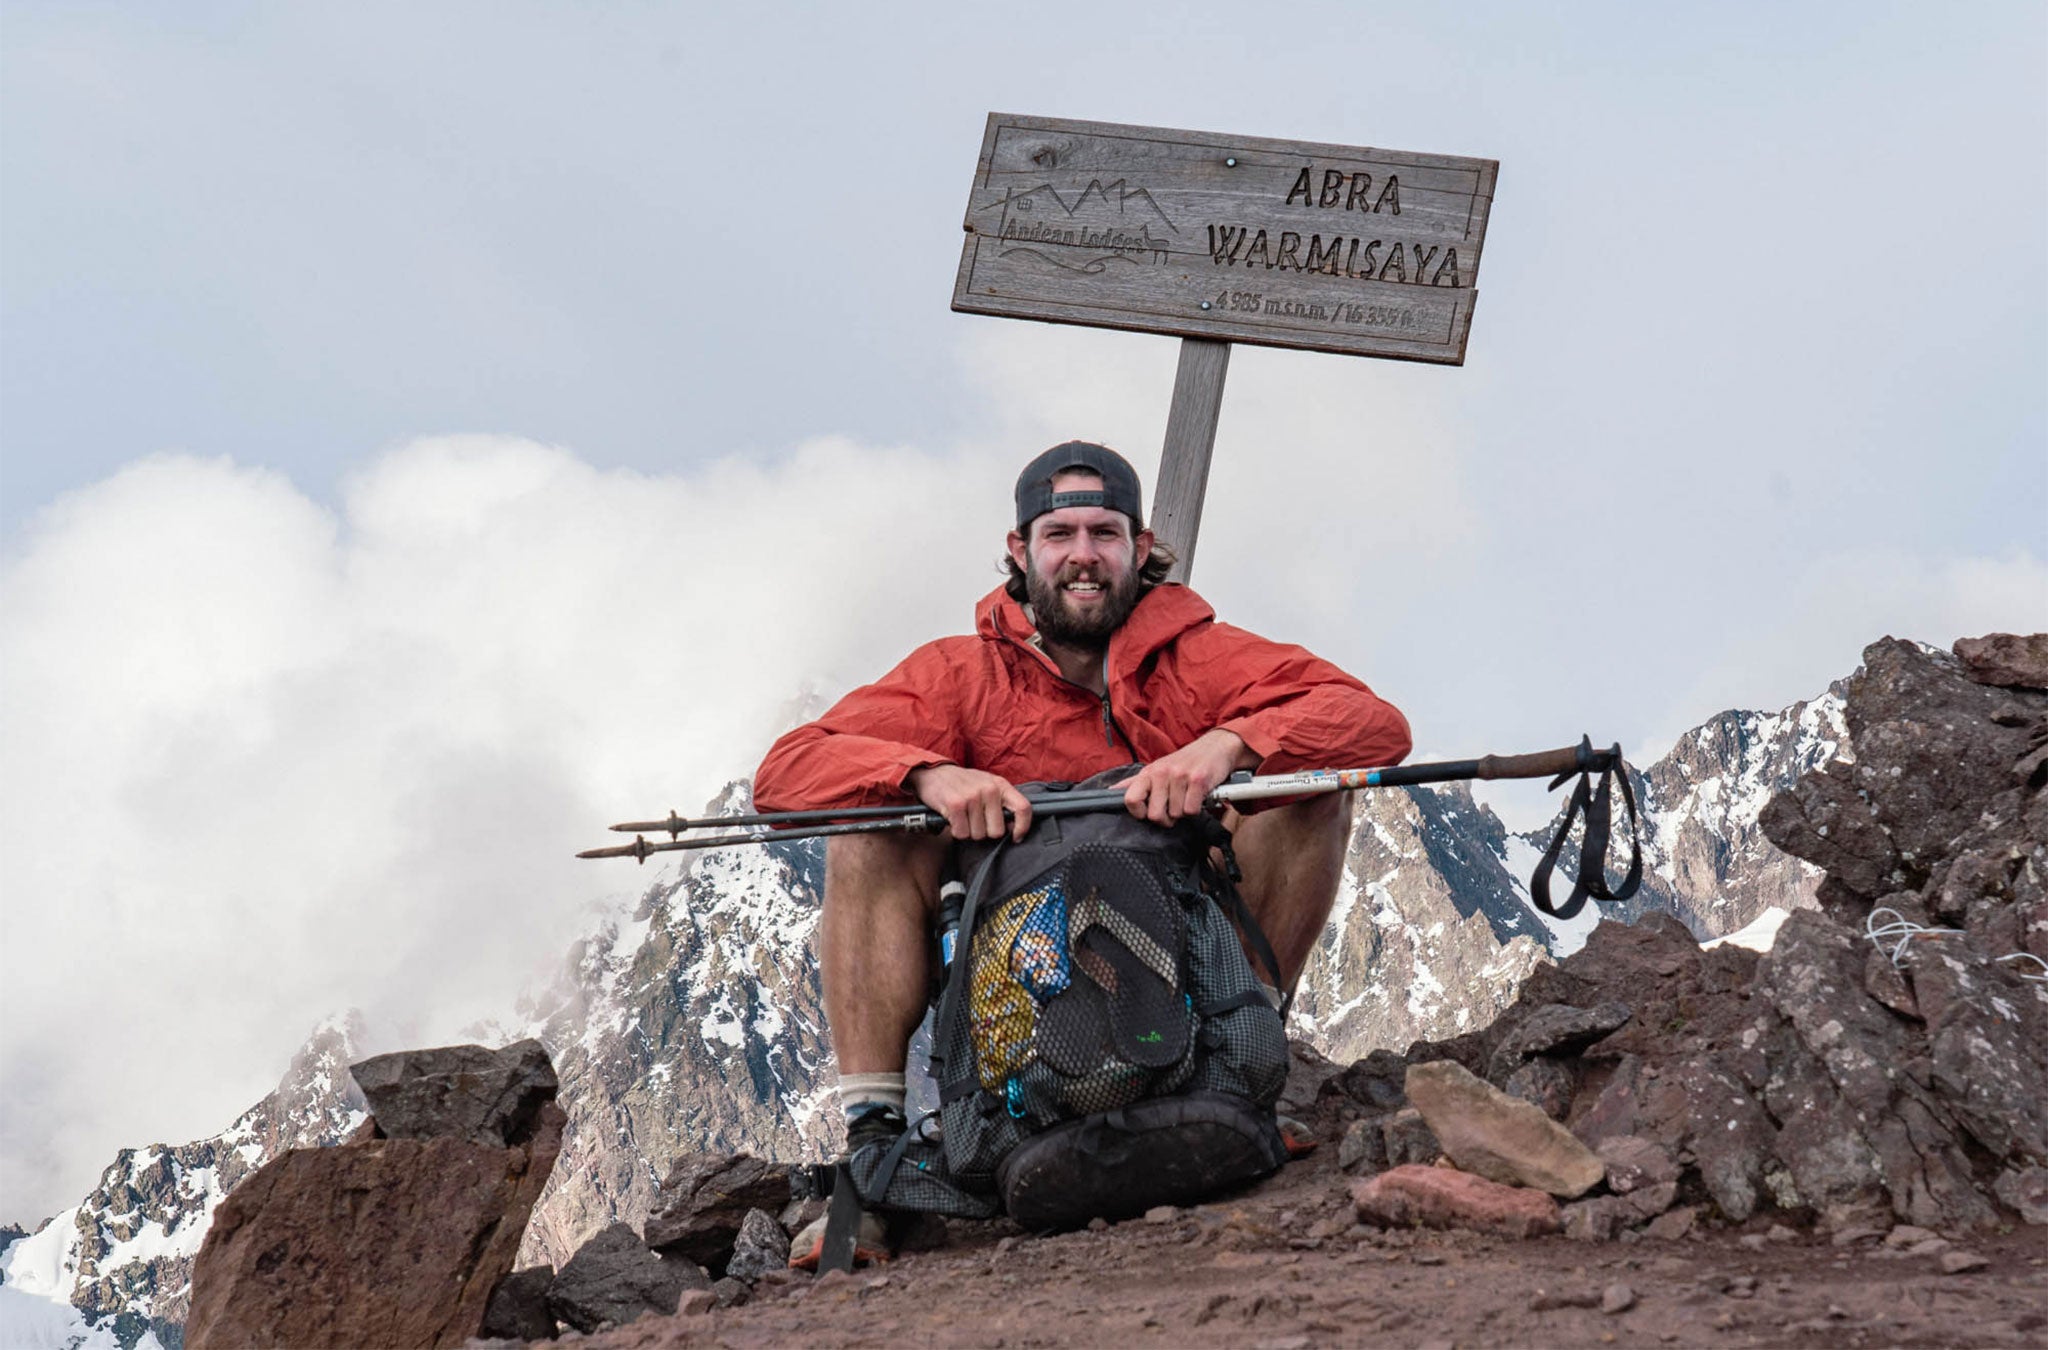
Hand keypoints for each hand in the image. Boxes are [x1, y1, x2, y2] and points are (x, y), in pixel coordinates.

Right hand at [907, 764, 1032, 841]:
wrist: (933, 772)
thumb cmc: (963, 784)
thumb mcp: (987, 785)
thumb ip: (1001, 802)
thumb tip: (1013, 827)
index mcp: (1000, 784)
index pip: (1023, 808)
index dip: (1022, 827)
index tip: (1015, 838)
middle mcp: (989, 789)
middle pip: (997, 831)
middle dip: (984, 831)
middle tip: (974, 820)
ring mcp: (973, 796)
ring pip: (978, 835)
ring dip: (968, 830)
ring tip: (963, 816)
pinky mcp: (956, 804)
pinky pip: (962, 833)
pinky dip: (956, 830)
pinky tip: (953, 817)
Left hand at [1123, 730, 1259, 824]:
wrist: (1216, 747)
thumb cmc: (1185, 762)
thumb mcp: (1157, 768)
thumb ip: (1135, 782)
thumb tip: (1110, 791)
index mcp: (1149, 772)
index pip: (1130, 799)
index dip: (1139, 813)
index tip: (1148, 812)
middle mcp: (1162, 773)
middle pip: (1155, 815)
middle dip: (1167, 819)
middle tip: (1174, 809)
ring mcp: (1180, 776)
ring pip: (1176, 815)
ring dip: (1184, 812)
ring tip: (1188, 798)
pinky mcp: (1198, 781)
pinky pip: (1192, 811)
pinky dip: (1197, 809)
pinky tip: (1198, 797)